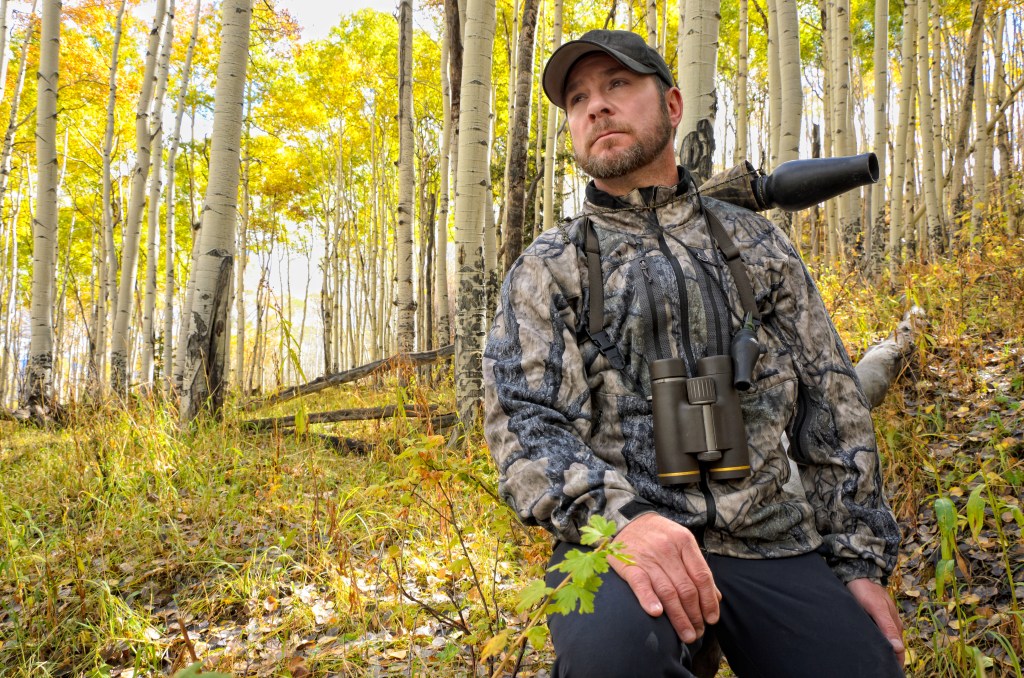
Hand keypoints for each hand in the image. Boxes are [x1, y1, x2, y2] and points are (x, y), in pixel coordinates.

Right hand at [611, 512, 720, 642]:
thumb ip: (697, 567)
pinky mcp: (628, 563)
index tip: (711, 619)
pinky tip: (656, 613)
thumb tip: (716, 598)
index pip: (702, 576)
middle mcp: (667, 548)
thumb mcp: (682, 543)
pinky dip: (649, 598)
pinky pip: (640, 583)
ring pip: (668, 591)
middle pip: (686, 588)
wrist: (628, 520)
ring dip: (679, 617)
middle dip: (695, 615)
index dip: (709, 601)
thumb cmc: (659, 536)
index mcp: (684, 542)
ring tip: (686, 634)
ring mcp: (647, 556)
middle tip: (697, 633)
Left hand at [847, 578, 904, 665]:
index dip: (896, 662)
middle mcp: (891, 624)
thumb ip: (887, 626)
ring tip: (874, 660)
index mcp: (895, 625)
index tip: (889, 671)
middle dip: (889, 658)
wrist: (856, 574)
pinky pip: (876, 633)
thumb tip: (898, 648)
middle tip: (878, 667)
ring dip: (881, 649)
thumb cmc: (866, 590)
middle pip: (892, 647)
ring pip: (884, 640)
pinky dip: (874, 641)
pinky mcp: (873, 617)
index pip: (899, 650)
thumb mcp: (877, 608)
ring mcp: (882, 621)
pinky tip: (868, 645)